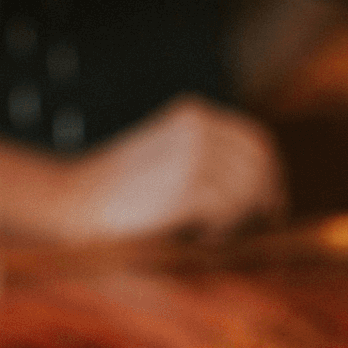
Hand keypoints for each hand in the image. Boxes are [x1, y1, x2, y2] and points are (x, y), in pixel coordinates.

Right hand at [61, 96, 284, 240]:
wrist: (76, 198)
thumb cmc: (122, 186)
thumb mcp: (168, 151)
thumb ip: (211, 154)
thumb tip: (267, 183)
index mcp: (193, 113)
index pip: (257, 139)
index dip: (271, 172)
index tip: (270, 201)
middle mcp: (197, 127)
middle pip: (260, 166)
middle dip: (261, 199)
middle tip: (250, 224)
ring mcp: (193, 155)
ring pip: (248, 191)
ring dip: (237, 217)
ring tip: (208, 230)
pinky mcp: (187, 186)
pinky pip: (229, 210)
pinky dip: (221, 228)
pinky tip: (198, 234)